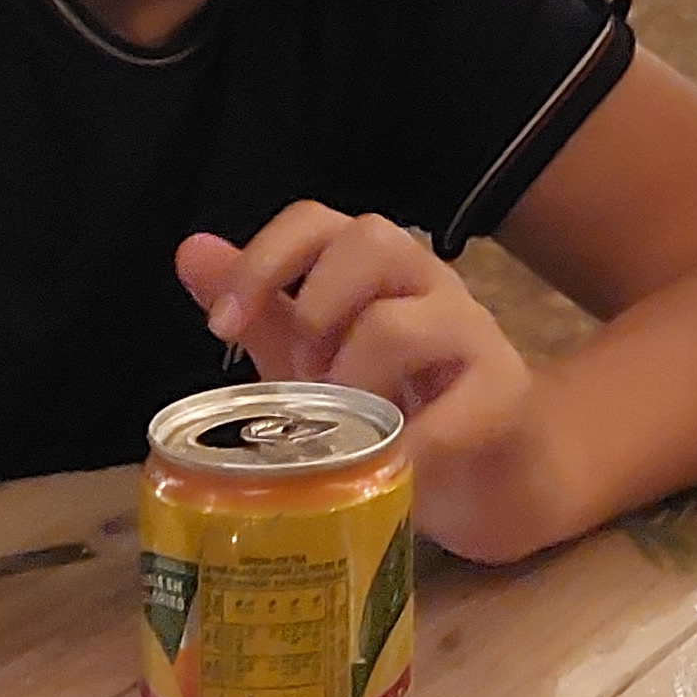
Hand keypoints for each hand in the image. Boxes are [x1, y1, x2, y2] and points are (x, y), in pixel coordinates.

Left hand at [179, 206, 562, 561]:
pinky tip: (392, 475)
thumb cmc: (403, 411)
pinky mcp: (505, 397)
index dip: (263, 260)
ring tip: (346, 435)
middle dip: (316, 307)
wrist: (503, 473)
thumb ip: (264, 314)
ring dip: (354, 383)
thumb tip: (191, 251)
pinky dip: (413, 446)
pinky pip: (458, 406)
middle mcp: (426, 285)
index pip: (318, 221)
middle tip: (303, 379)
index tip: (221, 326)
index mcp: (375, 270)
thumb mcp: (319, 366)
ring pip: (401, 323)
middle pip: (373, 240)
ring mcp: (472, 334)